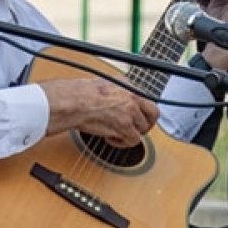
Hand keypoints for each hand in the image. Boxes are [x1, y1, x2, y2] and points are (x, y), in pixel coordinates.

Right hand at [42, 77, 158, 148]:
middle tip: (135, 129)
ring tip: (117, 134)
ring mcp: (131, 113)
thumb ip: (118, 93)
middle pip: (153, 115)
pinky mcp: (125, 127)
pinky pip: (133, 140)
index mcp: (129, 87)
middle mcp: (133, 98)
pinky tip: (111, 138)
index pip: (147, 101)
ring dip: (131, 134)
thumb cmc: (81, 94)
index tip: (137, 118)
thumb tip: (119, 101)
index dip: (142, 112)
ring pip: (143, 130)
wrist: (75, 102)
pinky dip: (123, 143)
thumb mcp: (105, 85)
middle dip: (145, 124)